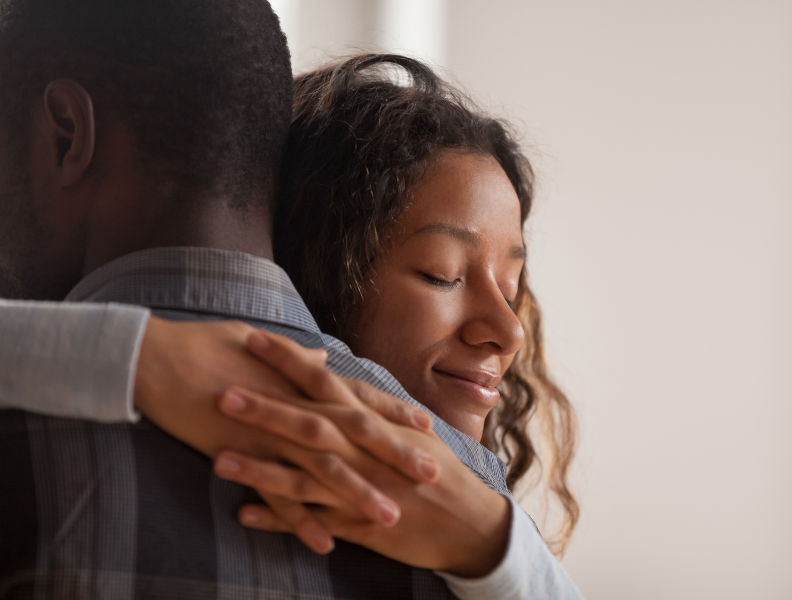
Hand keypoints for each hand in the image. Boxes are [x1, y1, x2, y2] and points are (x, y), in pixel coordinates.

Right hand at [134, 317, 439, 550]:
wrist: (153, 360)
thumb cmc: (204, 345)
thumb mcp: (256, 343)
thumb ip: (295, 358)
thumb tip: (320, 357)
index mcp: (300, 379)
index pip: (357, 396)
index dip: (392, 410)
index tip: (425, 424)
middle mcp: (293, 406)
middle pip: (354, 434)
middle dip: (394, 455)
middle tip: (430, 475)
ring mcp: (269, 433)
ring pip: (323, 469)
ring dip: (357, 495)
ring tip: (390, 517)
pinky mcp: (241, 456)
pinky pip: (276, 495)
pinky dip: (300, 521)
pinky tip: (324, 543)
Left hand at [213, 371, 511, 577]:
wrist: (469, 521)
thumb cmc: (438, 470)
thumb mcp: (406, 430)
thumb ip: (369, 405)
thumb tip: (341, 378)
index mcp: (371, 421)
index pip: (325, 381)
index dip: (290, 360)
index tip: (254, 337)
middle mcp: (362, 450)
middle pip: (308, 423)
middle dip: (265, 407)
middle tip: (221, 391)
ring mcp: (359, 488)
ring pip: (302, 475)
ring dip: (261, 467)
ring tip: (217, 459)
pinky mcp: (358, 524)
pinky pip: (311, 521)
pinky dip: (278, 519)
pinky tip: (243, 514)